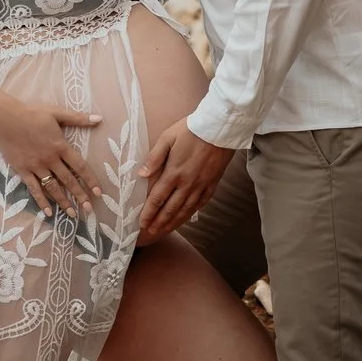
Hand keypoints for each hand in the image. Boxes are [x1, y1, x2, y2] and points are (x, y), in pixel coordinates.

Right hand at [0, 98, 103, 215]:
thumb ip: (78, 118)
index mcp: (60, 146)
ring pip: (53, 188)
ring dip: (64, 202)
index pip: (80, 167)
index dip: (90, 180)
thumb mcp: (57, 112)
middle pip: (68, 181)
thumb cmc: (31, 114)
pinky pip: (34, 189)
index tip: (98, 192)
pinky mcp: (23, 171)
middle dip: (80, 195)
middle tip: (89, 209)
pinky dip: (41, 201)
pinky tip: (48, 212)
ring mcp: (36, 167)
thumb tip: (99, 119)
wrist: (5, 118)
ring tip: (73, 214)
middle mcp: (50, 160)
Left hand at [138, 118, 233, 238]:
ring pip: (186, 209)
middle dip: (159, 222)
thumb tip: (141, 175)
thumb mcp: (167, 138)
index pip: (157, 198)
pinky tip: (187, 216)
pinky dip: (192, 212)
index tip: (142, 223)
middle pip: (170, 208)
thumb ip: (154, 158)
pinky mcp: (212, 183)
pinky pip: (201, 203)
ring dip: (174, 221)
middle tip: (151, 232)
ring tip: (165, 230)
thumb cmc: (191, 130)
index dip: (149, 213)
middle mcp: (187, 183)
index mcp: (174, 173)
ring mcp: (201, 185)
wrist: (220, 128)